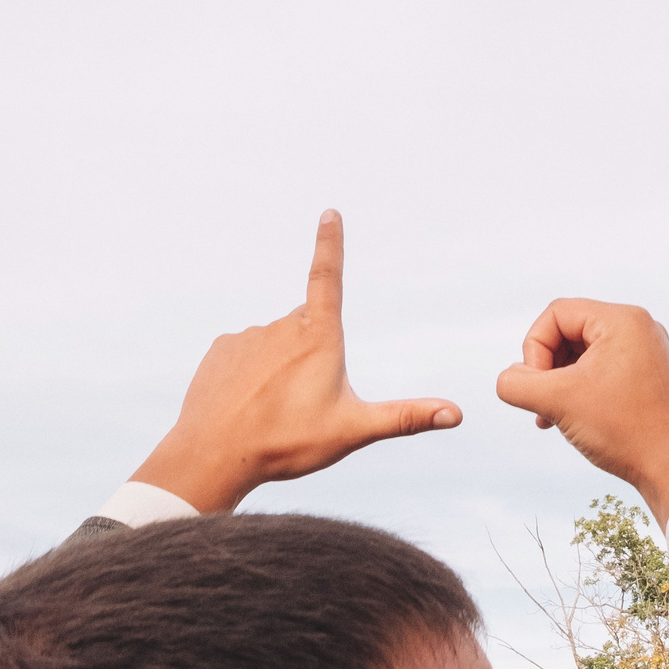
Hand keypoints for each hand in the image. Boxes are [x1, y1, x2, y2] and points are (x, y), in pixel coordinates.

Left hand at [129, 211, 460, 513]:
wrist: (213, 455)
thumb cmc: (286, 442)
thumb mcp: (353, 430)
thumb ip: (405, 418)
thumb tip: (456, 413)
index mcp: (319, 337)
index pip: (328, 277)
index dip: (330, 244)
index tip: (329, 213)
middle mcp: (282, 326)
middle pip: (309, 329)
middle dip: (312, 356)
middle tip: (304, 404)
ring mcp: (248, 336)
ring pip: (276, 346)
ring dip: (280, 369)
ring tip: (273, 411)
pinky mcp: (221, 350)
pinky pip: (245, 356)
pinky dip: (250, 376)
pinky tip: (246, 405)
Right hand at [493, 300, 668, 526]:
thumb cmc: (623, 429)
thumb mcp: (557, 401)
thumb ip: (517, 384)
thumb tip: (510, 379)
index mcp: (622, 320)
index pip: (556, 315)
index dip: (534, 349)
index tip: (538, 387)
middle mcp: (641, 329)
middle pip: (570, 333)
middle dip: (547, 369)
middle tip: (543, 404)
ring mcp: (649, 354)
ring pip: (585, 356)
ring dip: (560, 384)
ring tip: (553, 418)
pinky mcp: (651, 378)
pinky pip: (604, 373)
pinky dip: (582, 392)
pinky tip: (572, 422)